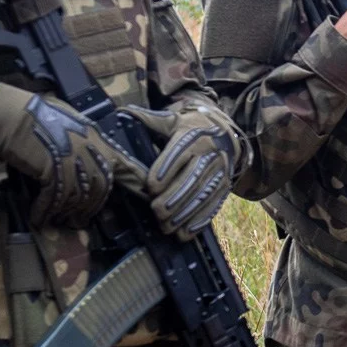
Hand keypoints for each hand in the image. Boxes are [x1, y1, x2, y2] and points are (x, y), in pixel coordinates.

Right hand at [0, 85, 144, 225]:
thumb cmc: (36, 118)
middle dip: (91, 207)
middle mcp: (88, 147)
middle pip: (99, 186)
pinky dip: (46, 210)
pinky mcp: (51, 167)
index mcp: (95, 137)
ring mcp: (71, 157)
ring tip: (60, 221)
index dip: (134, 180)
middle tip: (80, 221)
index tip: (147, 194)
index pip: (122, 162)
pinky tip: (39, 217)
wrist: (9, 114)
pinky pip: (54, 197)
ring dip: (68, 212)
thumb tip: (91, 168)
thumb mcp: (70, 125)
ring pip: (78, 195)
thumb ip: (85, 144)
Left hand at [124, 105, 242, 237]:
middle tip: (156, 211)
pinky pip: (213, 206)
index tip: (151, 186)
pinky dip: (199, 221)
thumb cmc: (189, 129)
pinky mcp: (224, 187)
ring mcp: (219, 172)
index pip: (180, 152)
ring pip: (203, 195)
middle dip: (174, 197)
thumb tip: (123, 113)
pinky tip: (185, 233)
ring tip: (167, 226)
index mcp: (193, 135)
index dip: (166, 169)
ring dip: (185, 213)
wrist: (224, 134)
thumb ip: (149, 120)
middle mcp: (210, 153)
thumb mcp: (171, 120)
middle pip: (193, 178)